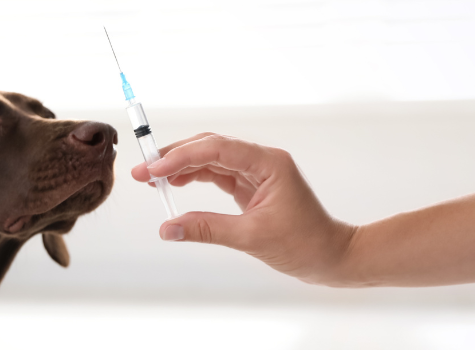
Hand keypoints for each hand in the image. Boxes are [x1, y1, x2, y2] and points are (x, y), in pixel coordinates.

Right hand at [131, 133, 357, 285]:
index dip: (182, 157)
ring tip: (152, 179)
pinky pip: (217, 174)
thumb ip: (207, 229)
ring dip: (181, 166)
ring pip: (211, 158)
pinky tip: (175, 184)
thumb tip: (168, 228)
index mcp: (269, 163)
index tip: (154, 170)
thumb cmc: (305, 245)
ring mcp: (257, 171)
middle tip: (143, 171)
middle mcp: (262, 160)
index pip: (217, 149)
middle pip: (210, 146)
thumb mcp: (251, 238)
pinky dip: (194, 177)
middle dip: (175, 156)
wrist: (332, 257)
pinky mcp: (251, 185)